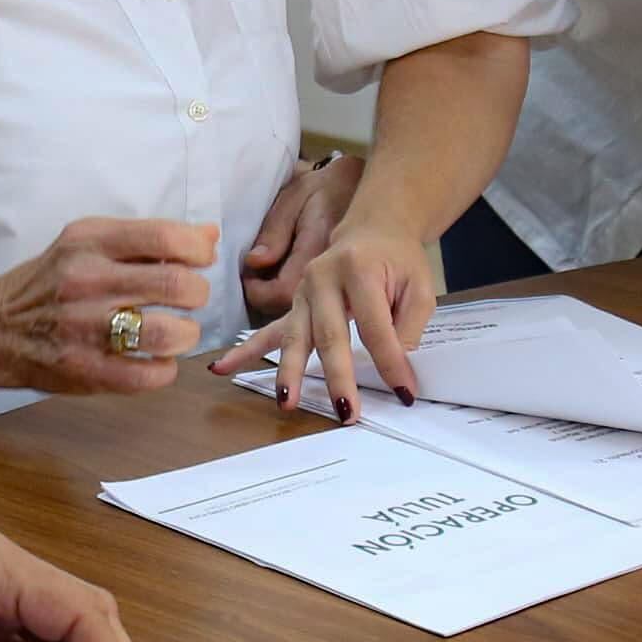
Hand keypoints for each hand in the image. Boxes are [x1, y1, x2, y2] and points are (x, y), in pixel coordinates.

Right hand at [0, 219, 215, 395]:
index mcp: (90, 242)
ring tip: (178, 332)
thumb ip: (145, 240)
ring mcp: (85, 328)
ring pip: (168, 332)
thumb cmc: (49, 282)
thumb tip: (207, 236)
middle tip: (189, 298)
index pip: (165, 237)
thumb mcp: (87, 243)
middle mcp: (87, 281)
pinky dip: (164, 369)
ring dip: (187, 334)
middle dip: (198, 292)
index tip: (199, 260)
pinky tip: (157, 360)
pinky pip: (148, 375)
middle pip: (176, 283)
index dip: (197, 249)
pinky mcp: (85, 369)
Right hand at [211, 215, 433, 421]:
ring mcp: (303, 292)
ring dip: (289, 372)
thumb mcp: (420, 288)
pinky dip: (245, 351)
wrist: (374, 228)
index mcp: (359, 270)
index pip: (376, 327)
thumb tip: (397, 371)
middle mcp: (324, 279)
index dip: (391, 362)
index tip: (404, 392)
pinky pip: (269, 331)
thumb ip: (409, 327)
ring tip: (287, 402)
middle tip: (347, 413)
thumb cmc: (398, 260)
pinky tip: (220, 367)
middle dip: (338, 378)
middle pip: (330, 336)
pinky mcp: (293, 305)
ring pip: (294, 337)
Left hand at [241, 156, 363, 315]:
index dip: (256, 290)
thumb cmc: (327, 188)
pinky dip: (298, 307)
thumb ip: (275, 230)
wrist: (364, 186)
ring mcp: (344, 288)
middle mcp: (334, 277)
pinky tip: (288, 286)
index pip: (281, 292)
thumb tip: (255, 261)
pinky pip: (319, 311)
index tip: (247, 274)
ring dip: (281, 307)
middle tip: (256, 279)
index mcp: (318, 252)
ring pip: (308, 318)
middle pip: (295, 316)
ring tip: (270, 280)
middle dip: (267, 302)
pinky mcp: (347, 292)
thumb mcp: (296, 196)